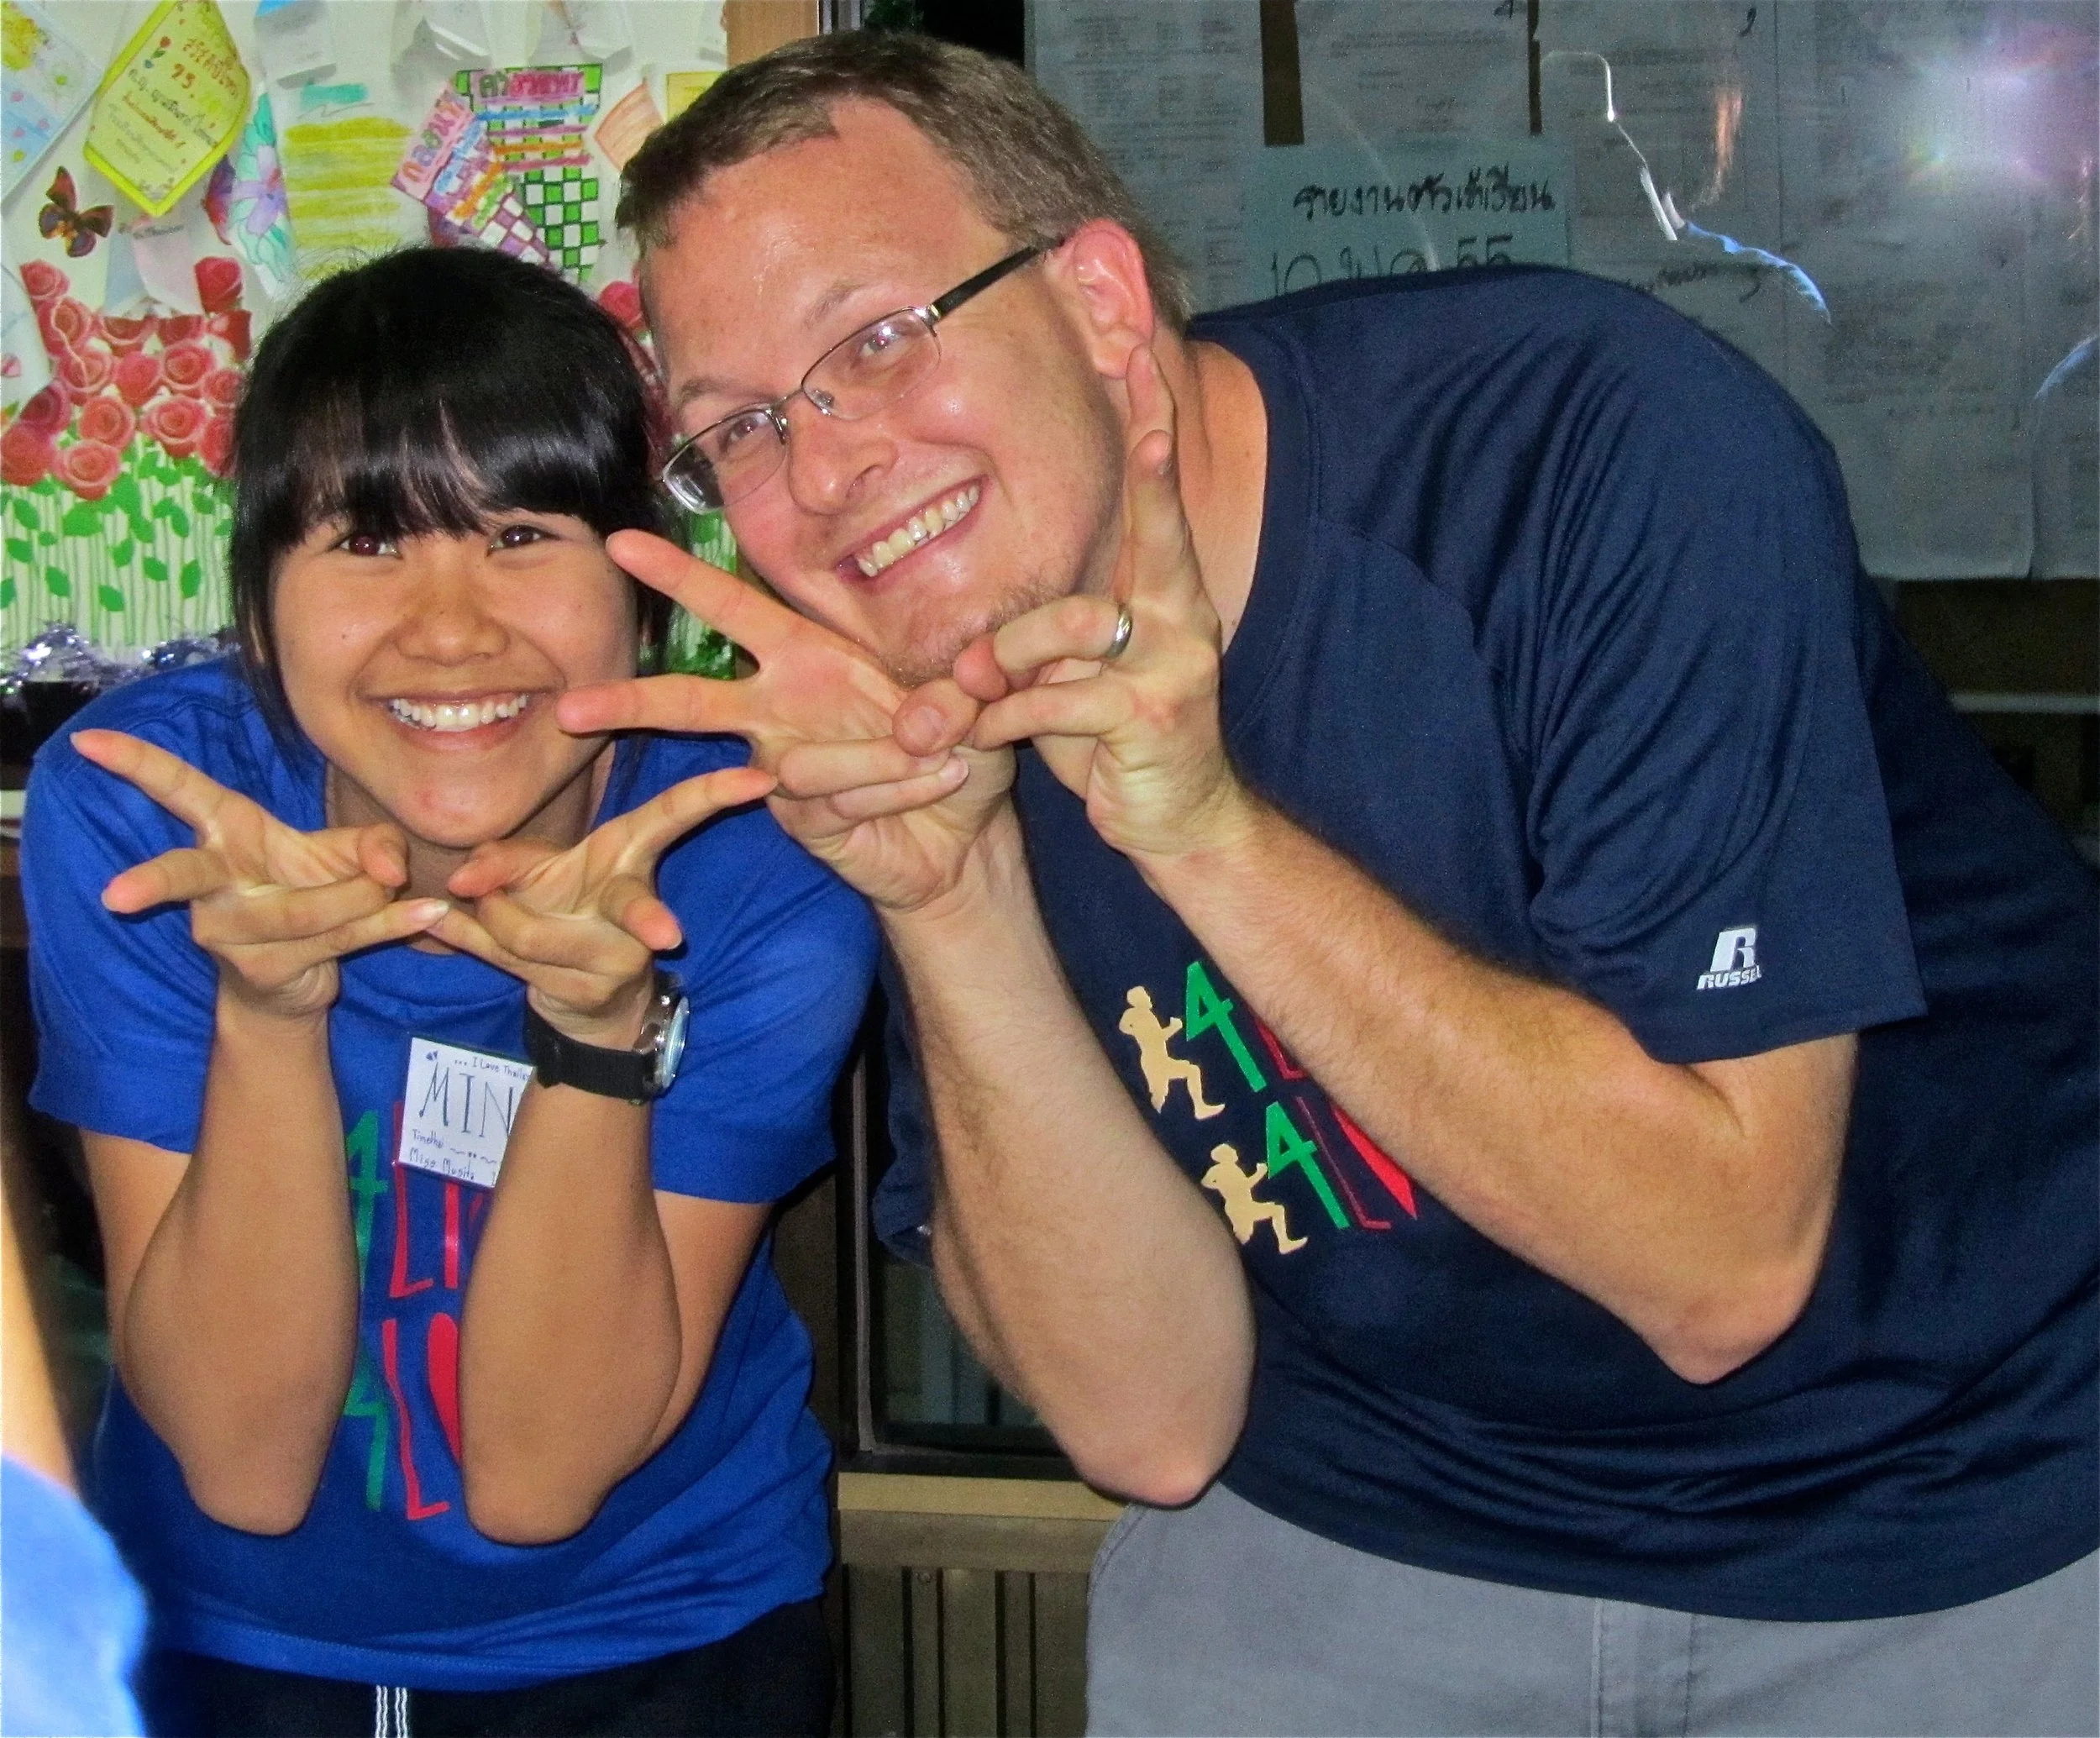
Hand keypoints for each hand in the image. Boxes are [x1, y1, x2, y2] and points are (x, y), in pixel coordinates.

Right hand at [73, 729, 444, 1019]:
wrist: (293, 987)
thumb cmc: (309, 894)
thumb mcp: (340, 856)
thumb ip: (370, 843)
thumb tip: (386, 863)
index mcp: (226, 836)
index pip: (178, 793)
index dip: (136, 765)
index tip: (87, 740)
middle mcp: (215, 886)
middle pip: (183, 875)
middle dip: (154, 882)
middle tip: (116, 897)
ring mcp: (231, 934)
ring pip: (303, 910)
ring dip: (362, 897)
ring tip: (400, 886)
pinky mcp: (266, 969)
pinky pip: (339, 939)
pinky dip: (391, 924)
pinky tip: (428, 912)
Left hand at [436, 763, 775, 1046]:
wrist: (582, 1001)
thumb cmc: (561, 909)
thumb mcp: (533, 870)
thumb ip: (500, 859)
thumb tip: (462, 880)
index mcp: (628, 856)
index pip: (676, 817)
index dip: (715, 794)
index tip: (759, 779)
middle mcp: (634, 905)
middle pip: (636, 907)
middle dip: (647, 920)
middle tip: (666, 935)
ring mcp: (619, 958)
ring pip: (531, 934)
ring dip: (491, 919)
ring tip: (485, 910)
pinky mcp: (589, 992)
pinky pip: (509, 961)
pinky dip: (471, 939)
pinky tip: (445, 919)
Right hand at [556, 534, 1012, 912]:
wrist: (963, 835)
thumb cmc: (955, 748)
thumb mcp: (970, 701)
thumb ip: (955, 694)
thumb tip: (924, 718)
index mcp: (805, 655)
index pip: (731, 607)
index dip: (679, 577)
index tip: (621, 543)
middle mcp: (779, 708)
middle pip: (690, 700)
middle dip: (632, 703)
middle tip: (568, 710)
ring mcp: (782, 768)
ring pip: (796, 763)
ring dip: (878, 760)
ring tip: (938, 756)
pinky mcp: (802, 821)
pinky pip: (835, 800)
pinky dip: (893, 789)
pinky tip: (931, 784)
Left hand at [957, 345, 1253, 865]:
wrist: (1175, 823)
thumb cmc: (1113, 740)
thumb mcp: (1068, 679)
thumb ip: (1031, 648)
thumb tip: (968, 651)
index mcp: (1164, 593)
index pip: (1157, 497)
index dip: (1152, 425)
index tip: (1144, 353)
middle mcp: (1182, 615)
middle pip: (1161, 524)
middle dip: (1153, 463)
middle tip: (1147, 402)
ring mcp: (1174, 664)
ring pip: (1074, 626)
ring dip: (1008, 656)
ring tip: (972, 685)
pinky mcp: (1152, 716)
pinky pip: (1058, 701)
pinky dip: (1006, 718)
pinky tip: (983, 733)